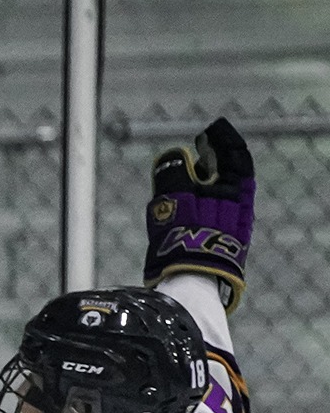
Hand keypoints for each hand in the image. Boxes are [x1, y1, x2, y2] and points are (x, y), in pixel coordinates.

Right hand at [145, 117, 253, 310]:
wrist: (192, 281)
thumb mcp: (172, 197)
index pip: (234, 154)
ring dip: (207, 182)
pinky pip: (218, 212)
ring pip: (222, 195)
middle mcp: (239, 205)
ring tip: (190, 177)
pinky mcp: (224, 243)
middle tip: (198, 149)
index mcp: (234, 189)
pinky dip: (205, 202)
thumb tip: (176, 154)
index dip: (222, 139)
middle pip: (229, 174)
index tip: (209, 130)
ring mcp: (234, 226)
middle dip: (213, 160)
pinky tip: (190, 206)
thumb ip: (173, 171)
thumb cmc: (182, 237)